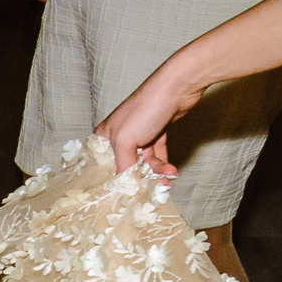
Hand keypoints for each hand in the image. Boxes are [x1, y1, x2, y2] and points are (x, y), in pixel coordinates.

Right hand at [100, 59, 208, 179]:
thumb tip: (125, 188)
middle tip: (153, 188)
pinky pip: (157, 154)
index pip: (104, 165)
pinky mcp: (157, 132)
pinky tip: (172, 170)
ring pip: (144, 161)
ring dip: (157, 171)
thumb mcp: (126, 141)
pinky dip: (164, 164)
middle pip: (126, 165)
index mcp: (105, 135)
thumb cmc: (145, 109)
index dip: (113, 180)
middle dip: (141, 177)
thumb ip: (123, 166)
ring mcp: (139, 133)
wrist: (177, 88)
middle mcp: (120, 135)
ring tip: (169, 177)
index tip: (124, 193)